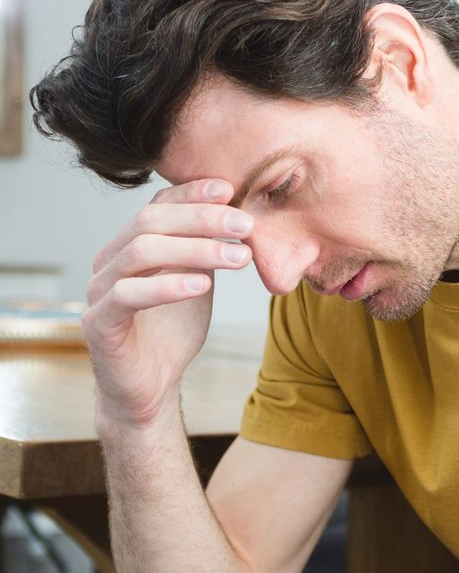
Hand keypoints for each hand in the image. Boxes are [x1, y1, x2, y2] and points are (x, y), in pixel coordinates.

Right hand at [83, 179, 253, 428]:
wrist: (150, 385)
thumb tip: (238, 217)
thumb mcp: (197, 283)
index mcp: (131, 246)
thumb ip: (206, 252)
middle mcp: (109, 261)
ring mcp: (100, 290)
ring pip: (141, 253)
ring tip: (238, 257)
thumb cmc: (172, 330)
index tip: (230, 188)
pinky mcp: (98, 323)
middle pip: (150, 222)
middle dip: (202, 218)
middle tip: (245, 224)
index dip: (192, 194)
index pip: (158, 206)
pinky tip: (202, 285)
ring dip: (195, 250)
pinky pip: (128, 296)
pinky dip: (167, 286)